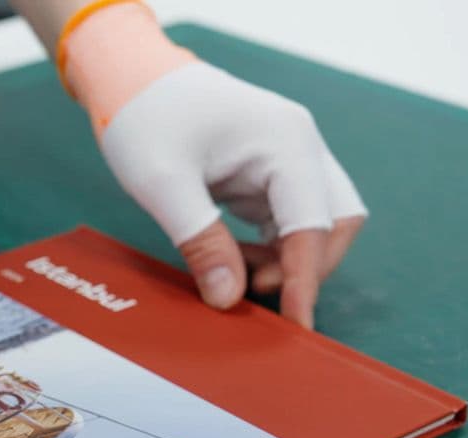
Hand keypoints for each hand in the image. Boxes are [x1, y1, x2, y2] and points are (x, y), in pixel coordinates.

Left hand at [62, 3, 366, 327]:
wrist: (132, 81)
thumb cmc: (146, 119)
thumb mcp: (163, 184)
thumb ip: (200, 241)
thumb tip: (228, 299)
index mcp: (286, 143)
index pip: (313, 223)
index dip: (306, 278)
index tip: (296, 325)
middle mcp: (300, 149)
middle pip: (334, 223)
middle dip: (305, 269)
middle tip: (253, 298)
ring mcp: (289, 160)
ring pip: (315, 225)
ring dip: (285, 261)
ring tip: (230, 275)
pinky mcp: (270, 173)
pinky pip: (288, 221)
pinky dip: (270, 250)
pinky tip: (230, 260)